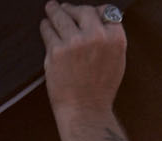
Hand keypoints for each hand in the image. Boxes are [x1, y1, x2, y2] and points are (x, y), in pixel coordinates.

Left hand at [41, 2, 128, 116]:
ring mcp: (75, 42)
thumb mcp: (116, 61)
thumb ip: (110, 40)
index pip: (106, 12)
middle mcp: (97, 36)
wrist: (85, 110)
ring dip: (55, 10)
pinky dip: (46, 26)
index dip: (95, 10)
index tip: (86, 11)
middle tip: (64, 7)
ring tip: (51, 8)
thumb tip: (99, 22)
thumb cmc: (99, 91)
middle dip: (72, 8)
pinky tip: (45, 25)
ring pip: (62, 17)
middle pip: (83, 10)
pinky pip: (49, 31)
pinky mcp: (57, 50)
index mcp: (115, 38)